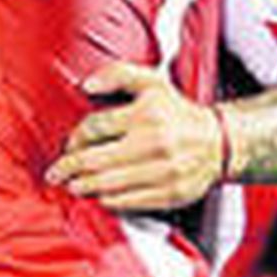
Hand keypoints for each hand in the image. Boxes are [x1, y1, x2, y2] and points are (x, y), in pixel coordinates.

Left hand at [45, 61, 224, 211]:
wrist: (221, 142)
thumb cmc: (176, 112)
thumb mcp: (151, 82)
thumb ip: (117, 74)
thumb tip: (86, 85)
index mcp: (147, 114)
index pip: (94, 128)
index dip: (74, 139)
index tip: (68, 146)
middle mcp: (156, 143)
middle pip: (95, 160)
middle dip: (69, 168)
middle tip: (55, 173)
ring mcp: (165, 171)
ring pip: (109, 184)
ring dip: (84, 186)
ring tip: (72, 186)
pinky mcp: (172, 194)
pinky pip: (130, 202)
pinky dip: (109, 201)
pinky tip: (99, 196)